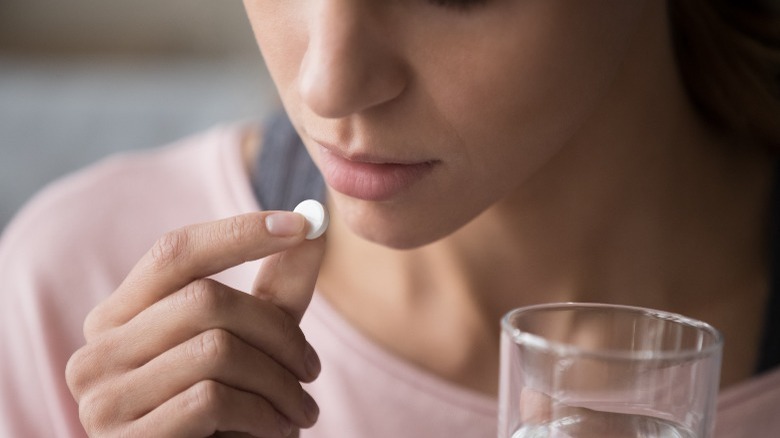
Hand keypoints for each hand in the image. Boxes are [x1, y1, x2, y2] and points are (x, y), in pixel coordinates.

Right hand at [66, 211, 324, 436]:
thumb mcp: (256, 342)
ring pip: (215, 350)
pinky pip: (211, 399)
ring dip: (279, 381)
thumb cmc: (228, 410)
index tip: (303, 225)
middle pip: (205, 300)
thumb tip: (316, 223)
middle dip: (278, 332)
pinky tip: (277, 430)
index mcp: (121, 315)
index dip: (239, 233)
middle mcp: (99, 350)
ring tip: (301, 409)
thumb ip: (278, 287)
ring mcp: (103, 398)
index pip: (174, 251)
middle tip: (311, 368)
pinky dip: (262, 414)